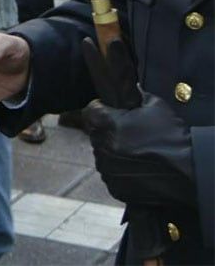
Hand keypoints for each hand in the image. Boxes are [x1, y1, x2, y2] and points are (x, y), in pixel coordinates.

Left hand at [83, 92, 194, 207]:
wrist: (189, 171)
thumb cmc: (172, 137)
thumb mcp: (156, 106)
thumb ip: (138, 97)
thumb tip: (132, 91)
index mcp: (107, 124)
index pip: (89, 112)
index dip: (99, 109)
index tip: (107, 110)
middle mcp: (103, 147)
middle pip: (96, 134)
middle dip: (108, 131)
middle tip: (128, 134)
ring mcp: (107, 169)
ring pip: (102, 155)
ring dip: (113, 152)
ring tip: (136, 153)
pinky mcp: (115, 187)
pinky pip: (111, 174)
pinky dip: (119, 170)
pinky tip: (137, 167)